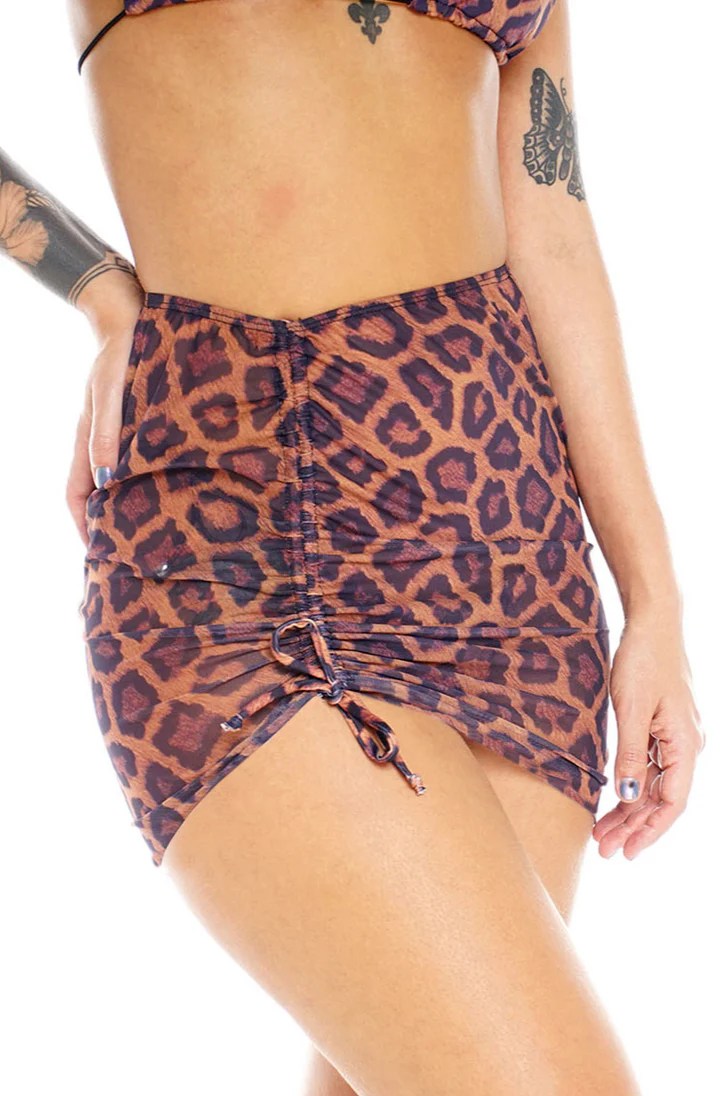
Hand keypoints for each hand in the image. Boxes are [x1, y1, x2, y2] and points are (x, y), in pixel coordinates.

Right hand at [66, 280, 144, 545]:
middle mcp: (102, 441)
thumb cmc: (120, 353)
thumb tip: (108, 480)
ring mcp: (121, 433)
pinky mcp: (143, 423)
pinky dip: (150, 480)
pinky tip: (171, 490)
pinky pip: (142, 459)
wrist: (131, 315)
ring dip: (131, 504)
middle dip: (110, 522)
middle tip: (131, 552)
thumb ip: (106, 434)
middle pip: (100, 493)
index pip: (78, 494)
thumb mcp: (111, 393)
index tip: (98, 551)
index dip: (85, 525)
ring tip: (154, 530)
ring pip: (122, 479)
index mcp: (87, 440)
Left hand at [592, 614, 705, 859]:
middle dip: (634, 826)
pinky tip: (613, 799)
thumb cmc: (643, 659)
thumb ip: (631, 754)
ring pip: (654, 783)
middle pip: (662, 798)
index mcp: (686, 743)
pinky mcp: (663, 725)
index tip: (627, 851)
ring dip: (629, 809)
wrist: (652, 622)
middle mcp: (687, 744)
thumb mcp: (631, 708)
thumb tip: (629, 796)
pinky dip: (631, 784)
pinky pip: (650, 765)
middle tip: (604, 848)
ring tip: (602, 831)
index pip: (672, 802)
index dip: (650, 830)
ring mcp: (676, 735)